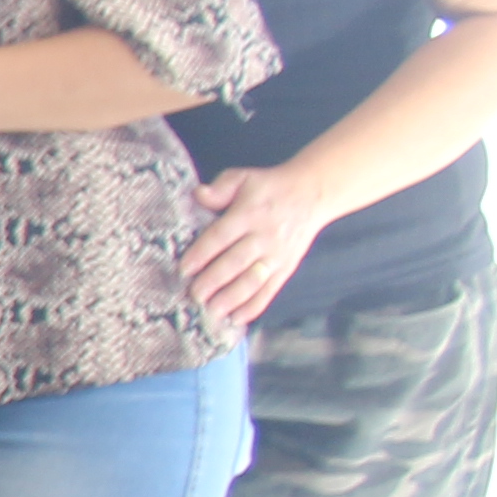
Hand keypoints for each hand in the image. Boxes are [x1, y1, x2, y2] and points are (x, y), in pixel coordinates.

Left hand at [178, 161, 328, 327]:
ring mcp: (277, 255)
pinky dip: (254, 307)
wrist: (312, 193)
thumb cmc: (268, 187)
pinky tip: (236, 318)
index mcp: (248, 214)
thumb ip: (220, 188)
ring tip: (211, 311)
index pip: (221, 236)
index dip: (201, 254)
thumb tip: (199, 195)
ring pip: (252, 281)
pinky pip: (270, 291)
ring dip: (231, 298)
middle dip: (212, 281)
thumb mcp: (243, 178)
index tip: (184, 269)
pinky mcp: (287, 268)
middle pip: (235, 263)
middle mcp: (263, 237)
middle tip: (193, 295)